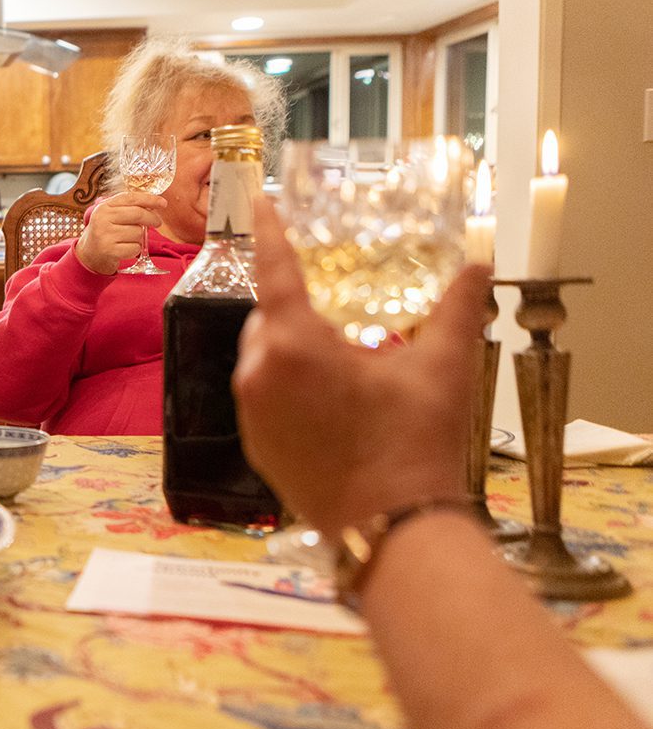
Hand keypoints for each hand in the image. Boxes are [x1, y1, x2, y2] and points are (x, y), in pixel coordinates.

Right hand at [73, 192, 165, 274]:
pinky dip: (135, 249)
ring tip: (129, 239)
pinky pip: (135, 248)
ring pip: (137, 232)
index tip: (163, 203)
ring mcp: (104, 235)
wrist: (89, 254)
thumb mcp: (111, 215)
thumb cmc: (107, 232)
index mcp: (104, 206)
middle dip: (152, 218)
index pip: (130, 198)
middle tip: (157, 222)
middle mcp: (102, 218)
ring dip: (139, 237)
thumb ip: (128, 207)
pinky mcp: (109, 250)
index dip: (149, 199)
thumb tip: (154, 204)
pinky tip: (125, 248)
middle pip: (137, 214)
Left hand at [232, 199, 489, 532]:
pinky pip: (263, 396)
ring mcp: (251, 414)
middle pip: (268, 318)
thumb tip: (477, 266)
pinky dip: (287, 385)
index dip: (271, 231)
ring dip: (291, 348)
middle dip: (295, 307)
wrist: (392, 528)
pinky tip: (327, 398)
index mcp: (293, 345)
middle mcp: (258, 374)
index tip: (259, 200)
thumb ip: (455, 309)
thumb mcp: (443, 369)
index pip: (276, 270)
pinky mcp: (256, 445)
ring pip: (262, 358)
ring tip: (340, 358)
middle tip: (334, 307)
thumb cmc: (413, 447)